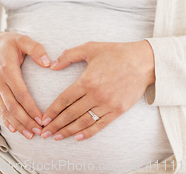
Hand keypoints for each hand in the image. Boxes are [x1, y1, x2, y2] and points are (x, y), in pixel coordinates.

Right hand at [0, 28, 51, 138]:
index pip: (20, 93)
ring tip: (31, 135)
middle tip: (40, 131)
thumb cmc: (6, 42)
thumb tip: (48, 62)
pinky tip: (15, 130)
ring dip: (18, 125)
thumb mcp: (22, 39)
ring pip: (6, 111)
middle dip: (26, 121)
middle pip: (13, 106)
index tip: (42, 118)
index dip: (31, 108)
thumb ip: (36, 49)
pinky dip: (7, 121)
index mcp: (7, 69)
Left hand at [39, 40, 154, 140]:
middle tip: (44, 133)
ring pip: (83, 122)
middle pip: (71, 114)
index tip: (44, 118)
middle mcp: (96, 95)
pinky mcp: (118, 111)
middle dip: (56, 125)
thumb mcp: (90, 47)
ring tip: (57, 137)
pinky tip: (77, 137)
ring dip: (68, 131)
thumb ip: (69, 55)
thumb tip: (52, 66)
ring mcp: (107, 104)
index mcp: (87, 80)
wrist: (142, 61)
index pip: (65, 99)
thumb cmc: (115, 52)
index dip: (53, 110)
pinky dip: (88, 133)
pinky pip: (100, 125)